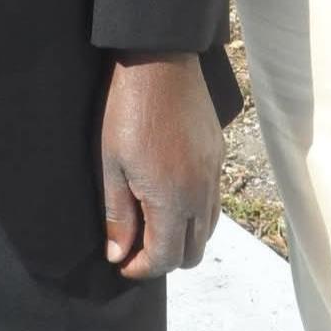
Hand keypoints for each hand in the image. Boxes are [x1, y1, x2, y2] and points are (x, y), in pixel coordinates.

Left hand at [99, 54, 222, 277]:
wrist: (159, 62)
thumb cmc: (128, 111)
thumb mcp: (111, 165)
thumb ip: (118, 215)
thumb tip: (118, 252)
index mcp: (173, 201)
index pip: (165, 258)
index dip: (141, 268)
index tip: (122, 261)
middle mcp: (201, 194)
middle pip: (193, 253)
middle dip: (164, 258)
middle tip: (137, 245)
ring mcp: (214, 173)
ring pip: (207, 229)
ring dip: (184, 237)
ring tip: (153, 222)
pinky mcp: (218, 154)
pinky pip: (213, 199)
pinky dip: (196, 212)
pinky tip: (171, 194)